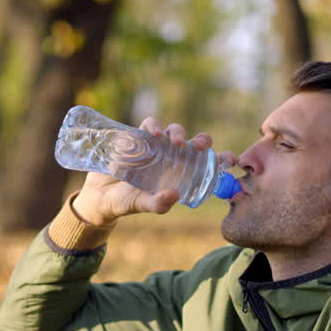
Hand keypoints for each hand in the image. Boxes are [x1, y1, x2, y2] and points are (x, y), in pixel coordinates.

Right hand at [71, 118, 216, 225]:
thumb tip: (175, 195)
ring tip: (174, 142)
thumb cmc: (126, 202)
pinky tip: (154, 134)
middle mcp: (172, 158)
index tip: (230, 160)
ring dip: (178, 133)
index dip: (221, 159)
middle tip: (198, 147)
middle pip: (194, 143)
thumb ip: (158, 203)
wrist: (99, 196)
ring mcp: (156, 146)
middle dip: (202, 141)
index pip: (207, 164)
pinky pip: (150, 125)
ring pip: (175, 131)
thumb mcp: (143, 205)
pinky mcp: (138, 137)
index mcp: (181, 174)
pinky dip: (154, 125)